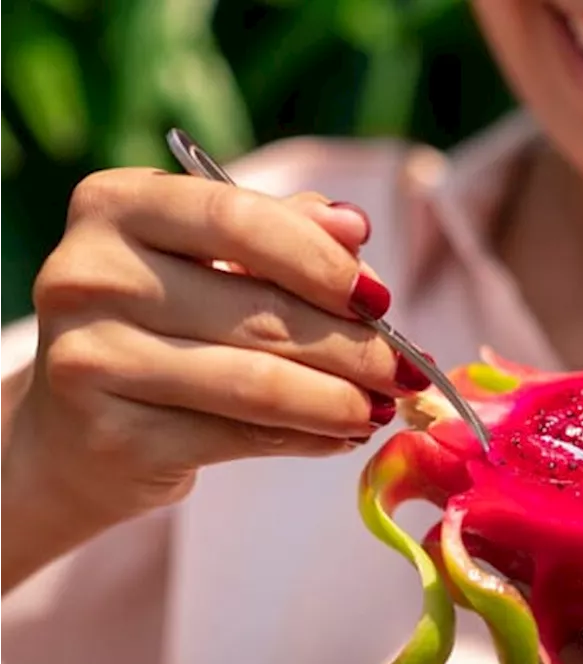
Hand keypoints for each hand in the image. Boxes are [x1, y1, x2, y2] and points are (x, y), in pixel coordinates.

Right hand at [2, 168, 431, 553]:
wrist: (74, 427)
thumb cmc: (165, 323)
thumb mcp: (213, 258)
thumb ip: (284, 232)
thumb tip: (355, 227)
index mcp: (116, 206)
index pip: (237, 218)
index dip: (322, 260)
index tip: (381, 298)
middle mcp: (88, 275)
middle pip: (259, 312)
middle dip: (355, 347)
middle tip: (410, 368)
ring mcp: (91, 361)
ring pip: (256, 384)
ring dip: (343, 401)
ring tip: (385, 407)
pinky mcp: (113, 438)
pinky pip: (240, 438)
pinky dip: (308, 438)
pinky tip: (343, 434)